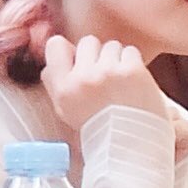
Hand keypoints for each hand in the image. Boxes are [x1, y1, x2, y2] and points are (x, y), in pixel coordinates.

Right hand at [40, 34, 169, 138]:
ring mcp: (109, 72)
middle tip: (103, 72)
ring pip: (111, 45)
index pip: (56, 45)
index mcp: (64, 87)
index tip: (77, 59)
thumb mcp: (65, 110)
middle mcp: (83, 77)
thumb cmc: (99, 129)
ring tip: (120, 78)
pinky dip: (132, 62)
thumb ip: (55, 82)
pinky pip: (130, 51)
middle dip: (96, 54)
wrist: (131, 145)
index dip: (68, 49)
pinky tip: (133, 79)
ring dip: (116, 58)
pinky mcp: (133, 71)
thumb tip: (54, 55)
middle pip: (87, 42)